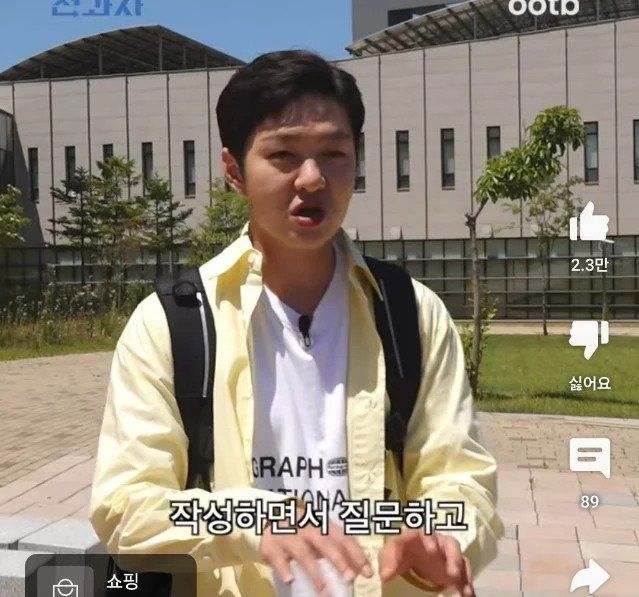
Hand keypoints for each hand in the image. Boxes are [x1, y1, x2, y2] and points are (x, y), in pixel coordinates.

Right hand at [259, 510, 373, 596]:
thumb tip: (362, 567)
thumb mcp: (321, 534)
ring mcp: (289, 536)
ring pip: (303, 553)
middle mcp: (307, 528)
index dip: (356, 554)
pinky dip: (284, 568)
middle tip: (350, 578)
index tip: (368, 572)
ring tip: (324, 592)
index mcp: (323, 524)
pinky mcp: (271, 545)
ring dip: (314, 573)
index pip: (342, 538)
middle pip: (325, 543)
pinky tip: (290, 579)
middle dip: (338, 560)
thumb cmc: (303, 529)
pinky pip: (278, 557)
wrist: (270, 515)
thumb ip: (339, 547)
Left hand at [378, 528, 474, 596]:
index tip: (432, 551)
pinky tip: (466, 593)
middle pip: (448, 541)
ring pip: (459, 555)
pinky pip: (464, 569)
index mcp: (418, 533)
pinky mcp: (455, 563)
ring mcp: (447, 550)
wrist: (412, 555)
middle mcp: (436, 539)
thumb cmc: (400, 552)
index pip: (424, 531)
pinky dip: (466, 581)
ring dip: (461, 568)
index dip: (429, 538)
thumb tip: (385, 576)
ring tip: (459, 583)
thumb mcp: (391, 555)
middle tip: (453, 571)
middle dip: (452, 555)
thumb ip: (388, 562)